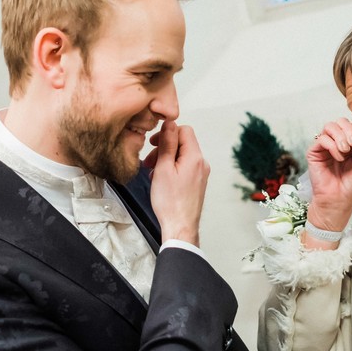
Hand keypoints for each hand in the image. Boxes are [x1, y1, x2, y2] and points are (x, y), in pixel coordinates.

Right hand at [143, 121, 208, 245]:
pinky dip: (172, 169)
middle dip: (164, 148)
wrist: (180, 226)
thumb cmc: (171, 202)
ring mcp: (201, 173)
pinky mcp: (197, 182)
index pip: (184, 130)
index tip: (154, 143)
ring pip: (182, 156)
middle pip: (183, 143)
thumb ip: (167, 144)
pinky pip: (184, 167)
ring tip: (153, 172)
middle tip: (149, 161)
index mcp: (195, 157)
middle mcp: (201, 164)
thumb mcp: (164, 168)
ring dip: (166, 159)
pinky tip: (161, 179)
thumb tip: (169, 123)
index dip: (167, 133)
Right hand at [306, 117, 351, 230]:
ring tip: (346, 150)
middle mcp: (337, 142)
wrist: (339, 200)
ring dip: (341, 136)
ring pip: (330, 126)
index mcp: (351, 144)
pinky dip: (332, 146)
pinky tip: (339, 158)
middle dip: (350, 130)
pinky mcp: (315, 152)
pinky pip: (322, 139)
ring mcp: (325, 146)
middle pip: (341, 121)